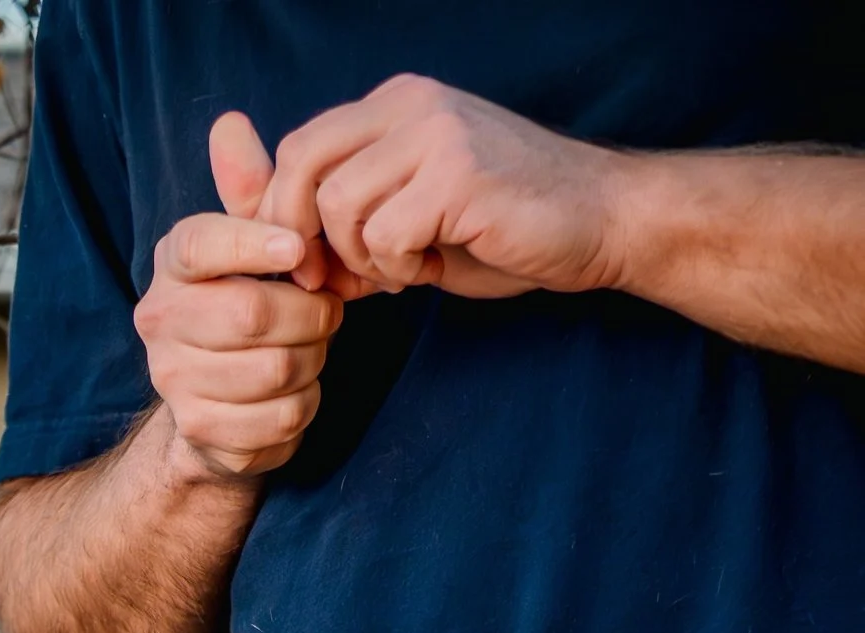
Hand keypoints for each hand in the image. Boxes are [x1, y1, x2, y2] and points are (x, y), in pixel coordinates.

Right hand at [134, 113, 341, 483]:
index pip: (203, 243)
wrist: (217, 403)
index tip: (299, 251)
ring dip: (313, 360)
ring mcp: (173, 382)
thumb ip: (248, 189)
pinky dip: (304, 405)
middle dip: (310, 315)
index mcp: (171, 266)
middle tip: (327, 311)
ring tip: (311, 350)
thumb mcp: (250, 243)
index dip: (257, 244)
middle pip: (252, 314)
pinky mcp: (200, 432)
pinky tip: (296, 391)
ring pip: (274, 369)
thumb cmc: (244, 304)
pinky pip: (279, 419)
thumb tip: (230, 125)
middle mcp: (158, 322)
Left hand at [262, 78, 629, 300]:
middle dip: (299, 235)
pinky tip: (429, 269)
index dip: (285, 215)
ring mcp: (437, 133)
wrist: (596, 222)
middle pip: (302, 163)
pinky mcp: (459, 175)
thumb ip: (352, 223)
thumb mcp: (412, 217)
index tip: (311, 266)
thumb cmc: (503, 228)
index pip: (300, 146)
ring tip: (404, 268)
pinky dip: (396, 270)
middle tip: (332, 279)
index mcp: (397, 105)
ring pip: (338, 203)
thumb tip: (286, 259)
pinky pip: (384, 235)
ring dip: (359, 257)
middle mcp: (412, 104)